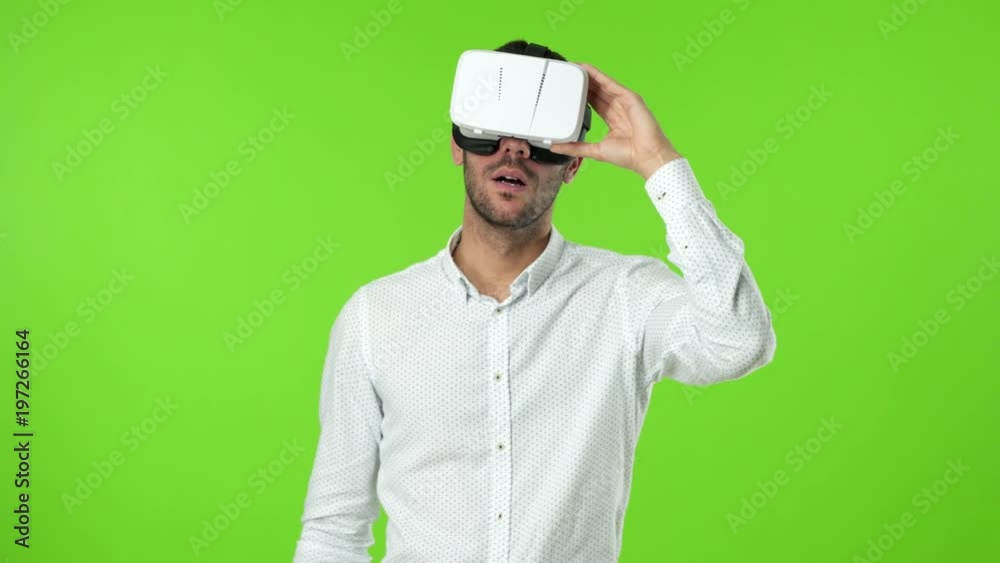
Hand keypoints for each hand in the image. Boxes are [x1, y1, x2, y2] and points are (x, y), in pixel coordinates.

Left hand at [549, 62, 682, 179]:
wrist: (646, 157)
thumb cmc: (628, 156)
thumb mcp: (595, 150)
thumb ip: (575, 148)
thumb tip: (556, 147)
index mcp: (613, 120)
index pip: (594, 103)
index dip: (581, 95)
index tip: (567, 89)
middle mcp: (619, 108)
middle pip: (597, 91)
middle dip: (583, 82)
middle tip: (567, 73)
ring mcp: (625, 101)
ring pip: (602, 84)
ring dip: (588, 75)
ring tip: (573, 66)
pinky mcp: (630, 97)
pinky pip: (611, 83)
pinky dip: (598, 75)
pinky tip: (587, 68)